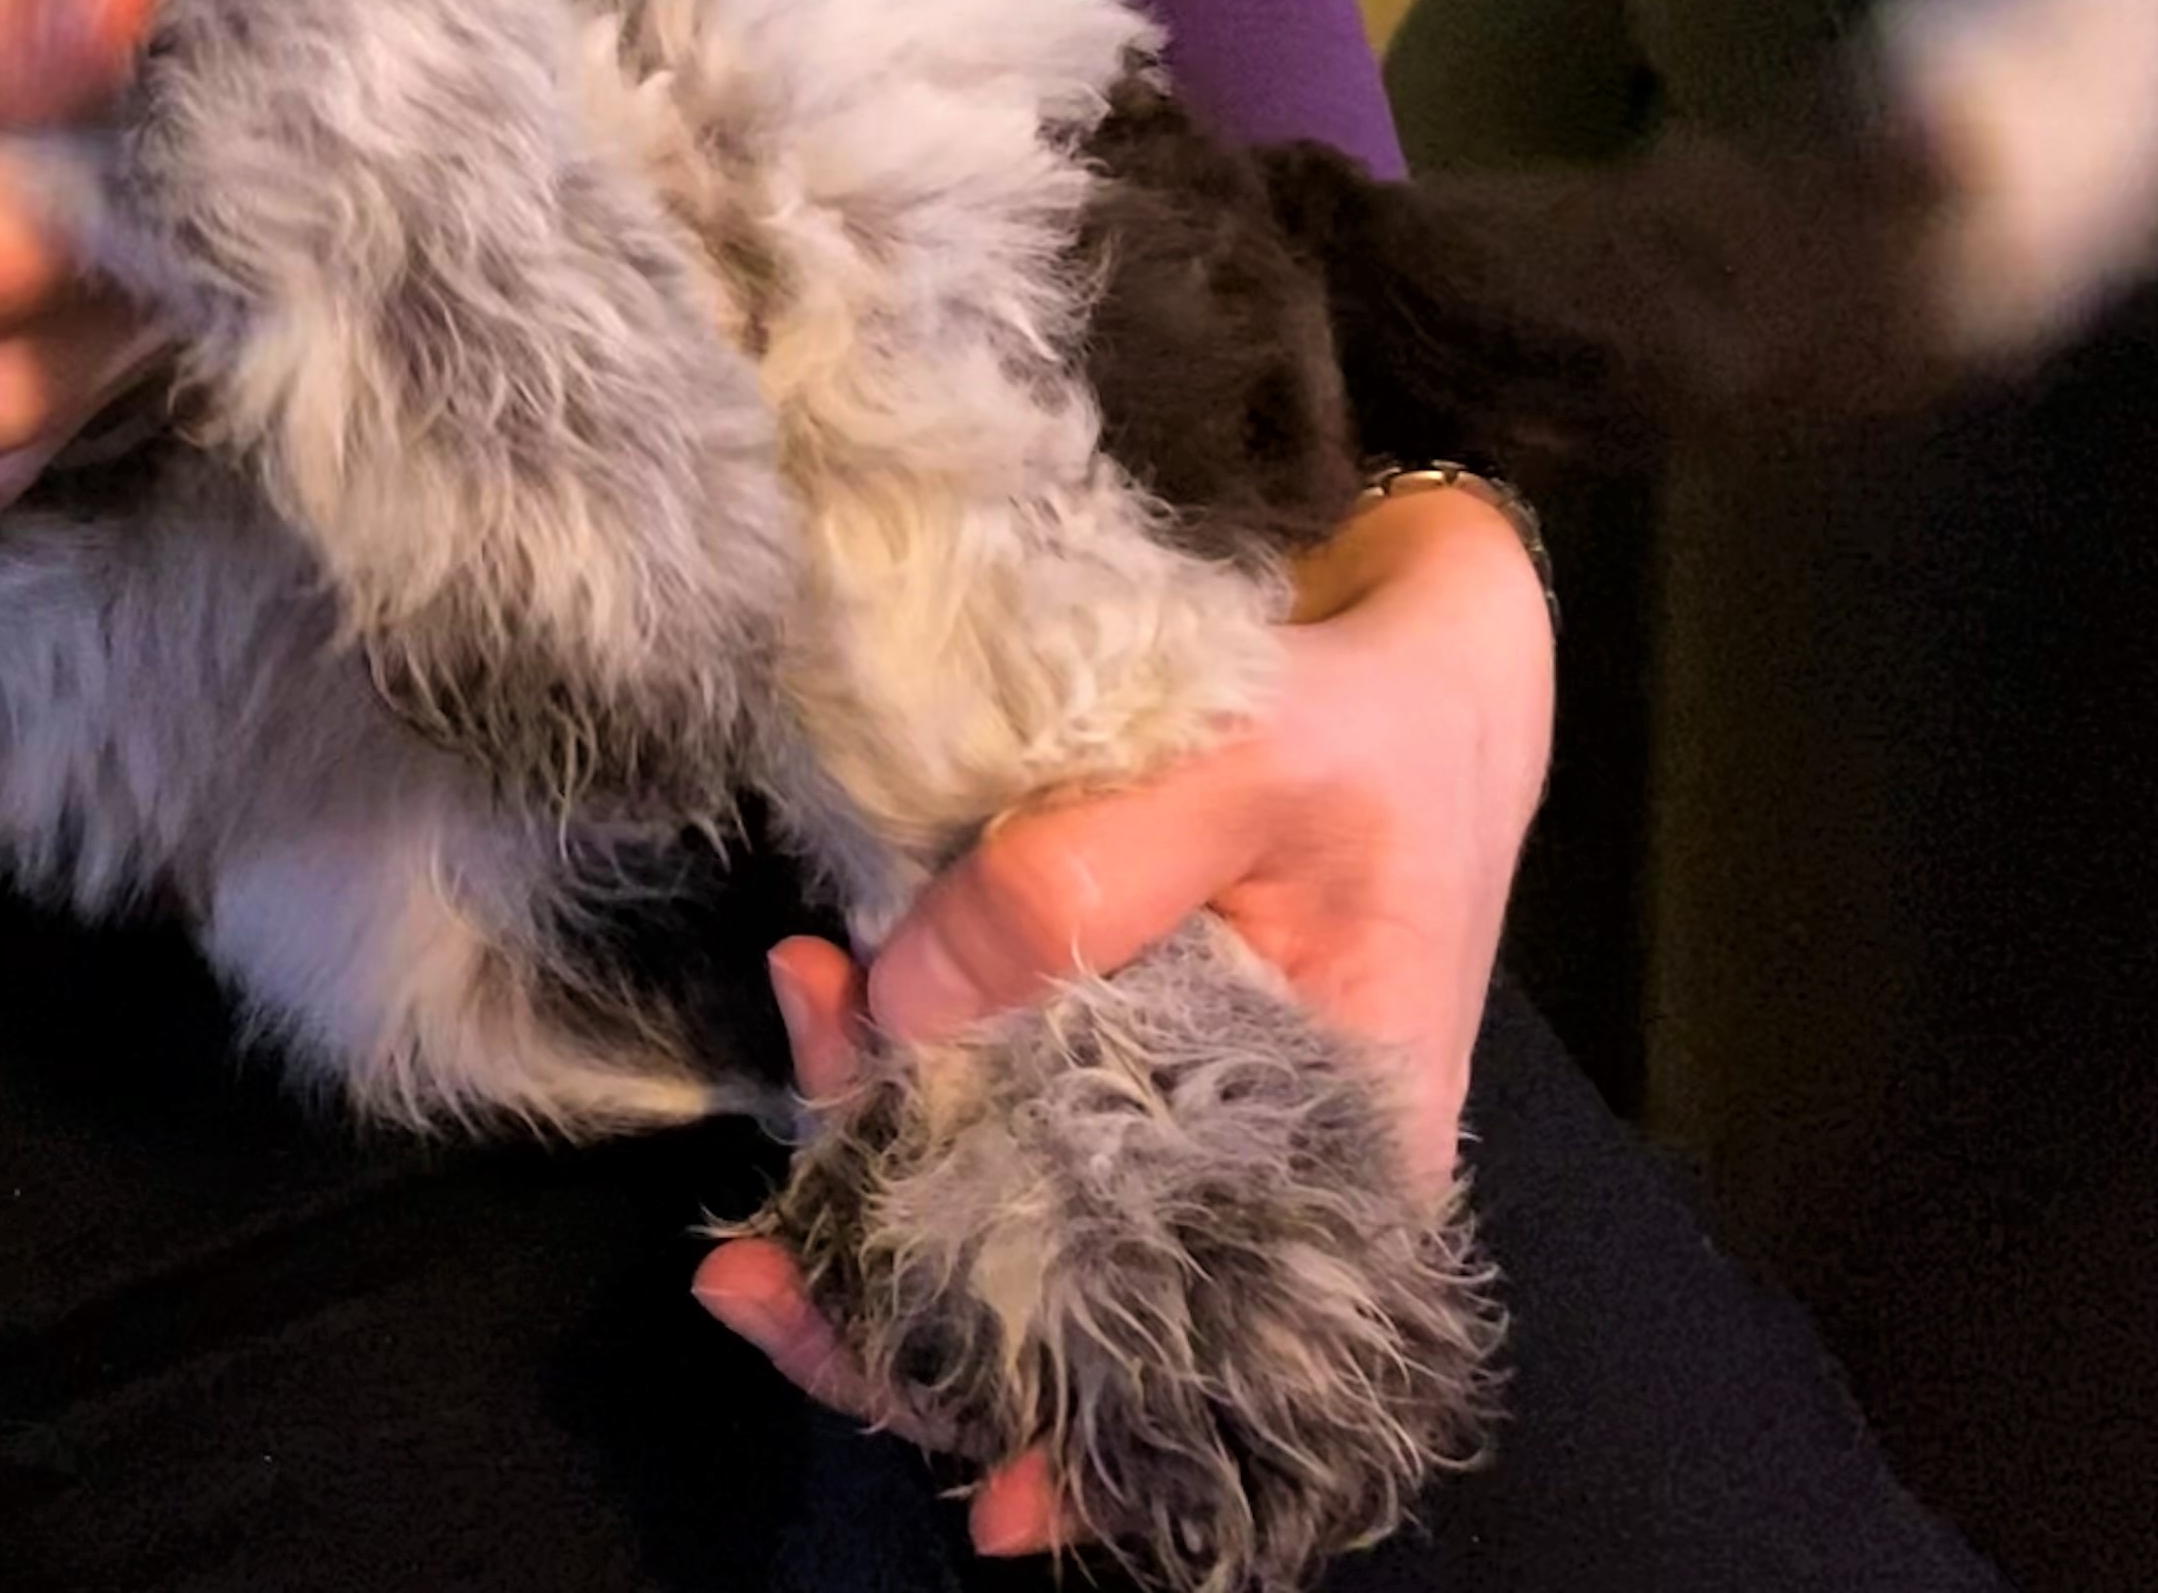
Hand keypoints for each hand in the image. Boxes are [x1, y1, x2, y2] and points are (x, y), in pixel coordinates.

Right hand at [0, 0, 170, 518]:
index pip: (191, 167)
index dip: (189, 89)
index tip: (151, 25)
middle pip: (178, 264)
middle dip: (155, 176)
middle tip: (62, 81)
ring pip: (132, 337)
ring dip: (108, 255)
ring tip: (7, 160)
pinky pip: (70, 398)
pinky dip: (55, 324)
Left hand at [690, 483, 1554, 1555]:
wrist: (1405, 652)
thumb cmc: (1380, 727)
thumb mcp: (1261, 768)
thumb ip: (1084, 878)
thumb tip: (905, 1002)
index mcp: (1340, 1174)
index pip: (1220, 1361)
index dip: (1098, 1446)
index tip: (993, 1505)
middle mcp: (1238, 1174)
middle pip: (1059, 1306)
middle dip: (892, 1305)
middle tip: (753, 1268)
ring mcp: (1149, 1106)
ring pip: (984, 1190)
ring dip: (865, 1142)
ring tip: (804, 997)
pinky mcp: (1085, 1025)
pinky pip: (967, 1079)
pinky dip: (881, 1051)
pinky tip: (824, 974)